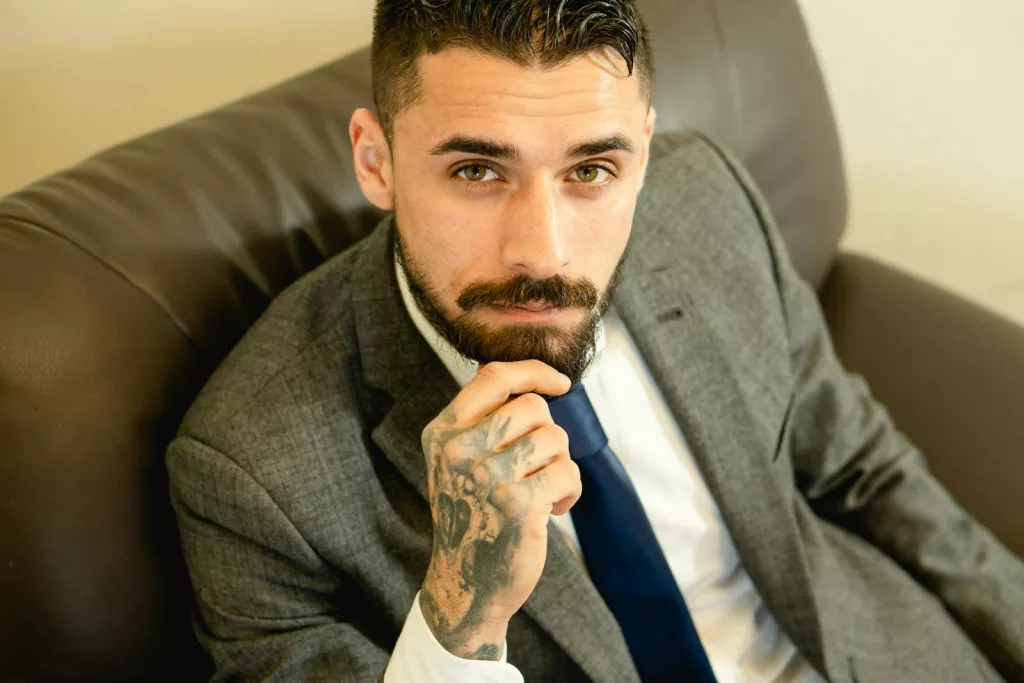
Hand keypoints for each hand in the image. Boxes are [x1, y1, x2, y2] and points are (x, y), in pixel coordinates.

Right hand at [418, 360, 581, 659]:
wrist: (466, 584)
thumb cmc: (473, 513)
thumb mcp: (457, 461)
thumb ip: (482, 419)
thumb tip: (530, 378)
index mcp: (442, 433)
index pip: (493, 377)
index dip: (533, 371)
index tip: (560, 383)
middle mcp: (458, 451)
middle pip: (532, 407)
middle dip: (547, 434)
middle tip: (537, 466)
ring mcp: (486, 477)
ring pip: (554, 438)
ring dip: (559, 464)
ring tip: (542, 490)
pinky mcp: (518, 504)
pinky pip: (567, 472)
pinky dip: (570, 490)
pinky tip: (553, 510)